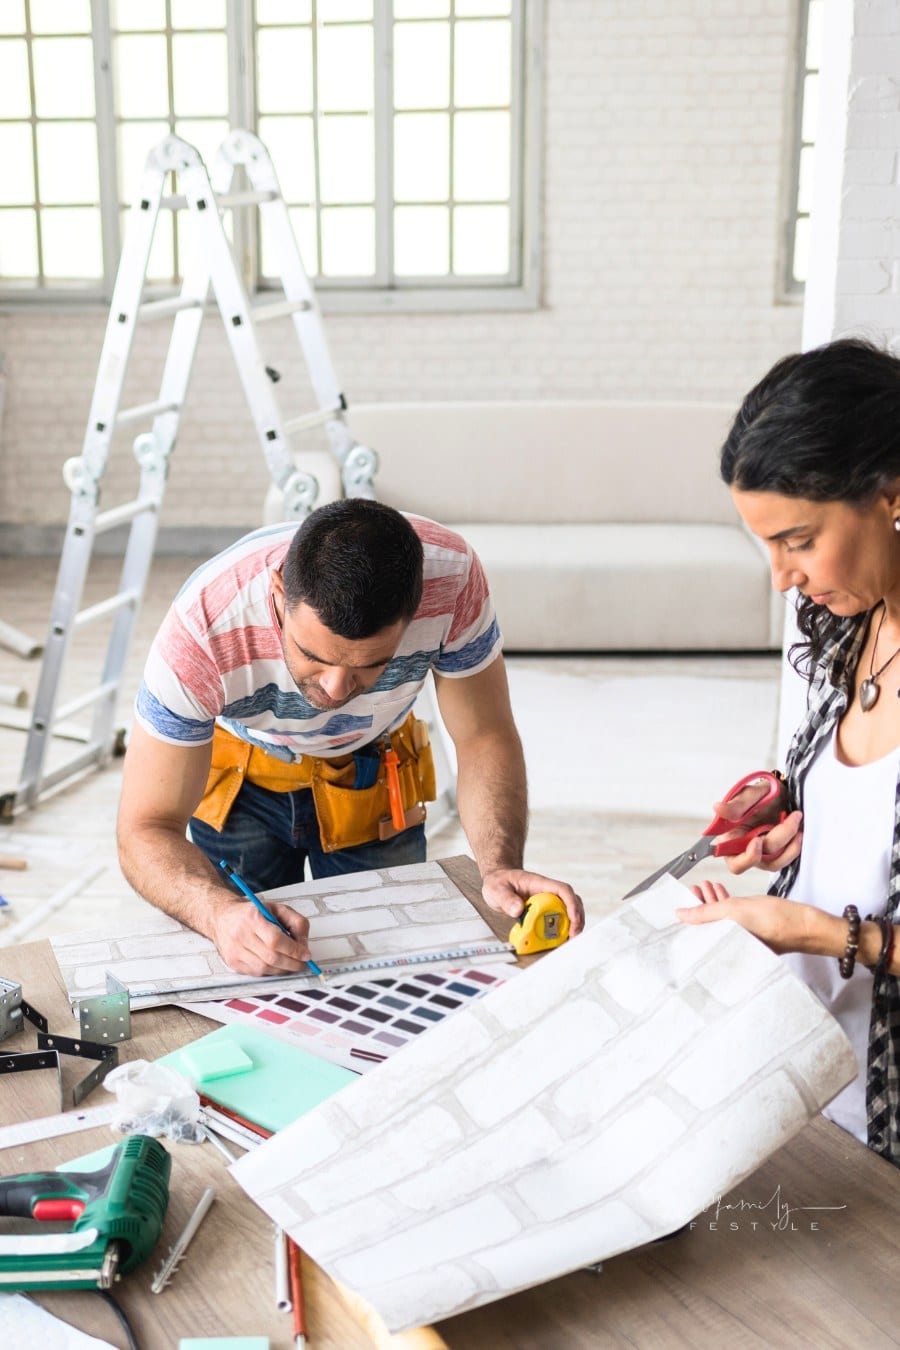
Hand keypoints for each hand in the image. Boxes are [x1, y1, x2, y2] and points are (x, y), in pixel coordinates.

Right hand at [211, 898, 311, 974]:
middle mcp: (240, 935)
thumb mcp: (277, 908)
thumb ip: (295, 922)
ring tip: (290, 963)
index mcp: (252, 917)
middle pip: (271, 957)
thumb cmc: (251, 913)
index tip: (306, 955)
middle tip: (303, 963)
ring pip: (264, 968)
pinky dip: (270, 971)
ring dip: (282, 969)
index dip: (294, 950)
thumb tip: (303, 944)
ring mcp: (234, 951)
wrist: (222, 917)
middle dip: (292, 963)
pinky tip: (276, 965)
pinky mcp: (232, 962)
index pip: (275, 940)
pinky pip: (256, 973)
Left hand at [481, 868, 584, 935]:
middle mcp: (547, 892)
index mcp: (539, 883)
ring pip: (569, 910)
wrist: (498, 881)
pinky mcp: (545, 910)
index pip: (563, 890)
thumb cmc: (499, 881)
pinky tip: (560, 939)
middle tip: (573, 935)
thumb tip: (518, 910)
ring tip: (570, 940)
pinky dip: (562, 929)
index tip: (573, 919)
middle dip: (577, 919)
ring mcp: (547, 901)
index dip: (571, 904)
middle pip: (572, 902)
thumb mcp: (497, 889)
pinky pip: (558, 918)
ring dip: (572, 925)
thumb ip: (506, 899)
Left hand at [678, 882, 820, 954]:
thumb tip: (681, 914)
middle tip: (693, 889)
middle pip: (709, 922)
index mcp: (726, 944)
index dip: (689, 912)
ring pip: (721, 917)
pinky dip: (726, 903)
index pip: (699, 930)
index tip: (683, 898)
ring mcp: (744, 936)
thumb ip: (706, 912)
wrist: (808, 924)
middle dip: (700, 904)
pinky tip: (720, 891)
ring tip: (704, 886)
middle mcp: (733, 943)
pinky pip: (734, 916)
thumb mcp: (736, 910)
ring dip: (712, 900)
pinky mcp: (754, 928)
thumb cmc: (779, 921)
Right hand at [712, 779, 802, 874]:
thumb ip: (735, 804)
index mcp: (731, 838)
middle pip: (759, 860)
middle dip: (777, 841)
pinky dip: (794, 846)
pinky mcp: (777, 853)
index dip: (746, 858)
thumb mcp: (749, 794)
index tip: (757, 841)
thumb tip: (718, 808)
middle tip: (789, 821)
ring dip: (789, 845)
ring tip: (796, 821)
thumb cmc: (761, 793)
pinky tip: (798, 830)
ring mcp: (763, 853)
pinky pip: (786, 858)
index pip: (734, 862)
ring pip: (775, 862)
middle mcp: (746, 849)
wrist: (780, 793)